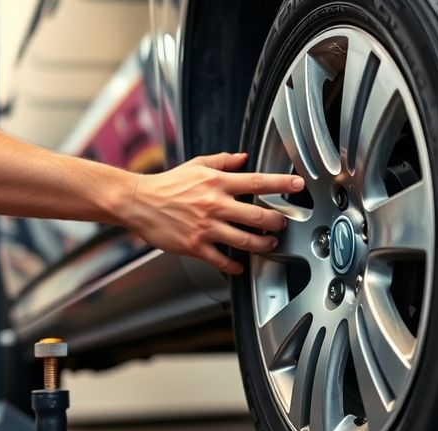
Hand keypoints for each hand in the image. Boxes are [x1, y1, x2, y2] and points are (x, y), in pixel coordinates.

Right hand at [124, 152, 304, 273]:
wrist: (138, 202)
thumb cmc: (167, 184)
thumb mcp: (196, 165)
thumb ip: (223, 161)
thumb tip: (243, 158)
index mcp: (217, 183)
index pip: (258, 182)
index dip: (282, 183)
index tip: (299, 185)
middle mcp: (215, 204)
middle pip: (258, 216)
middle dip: (278, 222)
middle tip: (283, 224)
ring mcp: (206, 227)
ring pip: (245, 241)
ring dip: (263, 244)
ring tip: (269, 243)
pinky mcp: (195, 246)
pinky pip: (222, 260)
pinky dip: (234, 265)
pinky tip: (240, 265)